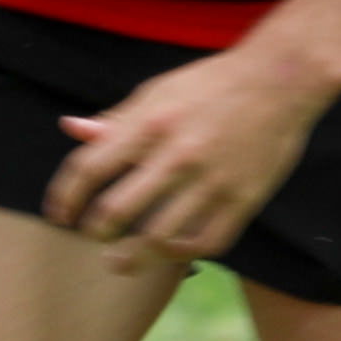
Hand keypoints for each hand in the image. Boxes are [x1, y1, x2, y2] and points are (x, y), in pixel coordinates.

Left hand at [44, 38, 335, 261]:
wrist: (281, 79)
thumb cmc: (212, 84)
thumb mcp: (158, 91)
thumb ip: (116, 119)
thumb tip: (70, 129)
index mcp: (151, 122)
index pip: (89, 167)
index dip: (65, 197)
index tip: (59, 214)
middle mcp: (178, 153)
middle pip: (116, 210)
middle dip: (95, 231)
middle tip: (93, 235)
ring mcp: (212, 179)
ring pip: (159, 236)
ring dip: (132, 256)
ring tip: (120, 261)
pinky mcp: (244, 198)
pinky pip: (206, 242)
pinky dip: (181, 253)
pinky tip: (170, 250)